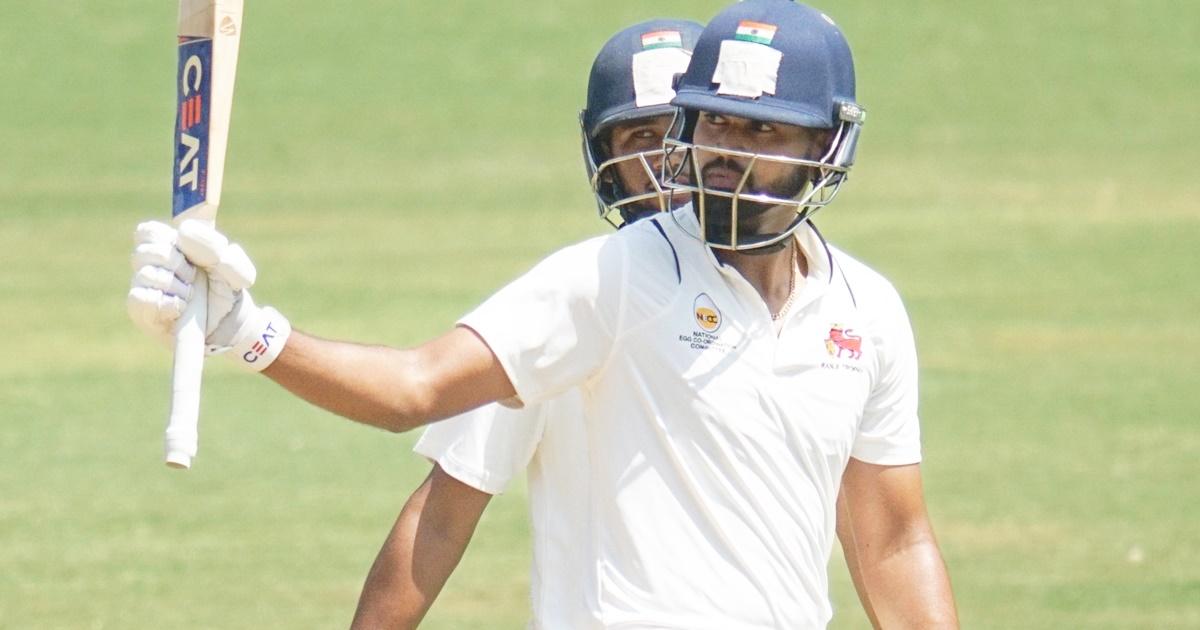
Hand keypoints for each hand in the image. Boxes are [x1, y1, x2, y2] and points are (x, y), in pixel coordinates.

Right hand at [127, 220, 290, 370]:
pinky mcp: (141, 311)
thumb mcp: (234, 266)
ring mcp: (143, 288)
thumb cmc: (227, 289)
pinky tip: (180, 308)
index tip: (190, 254)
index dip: (169, 240)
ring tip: (190, 296)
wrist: (228, 324)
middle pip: (146, 251)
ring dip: (176, 286)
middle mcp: (150, 265)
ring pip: (146, 274)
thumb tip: (183, 232)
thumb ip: (216, 246)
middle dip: (177, 264)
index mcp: (168, 245)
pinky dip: (166, 303)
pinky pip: (140, 298)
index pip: (149, 231)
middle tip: (193, 276)